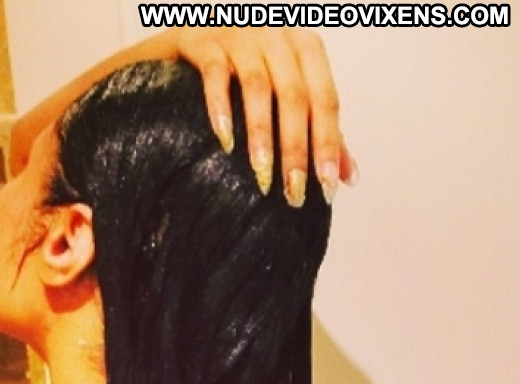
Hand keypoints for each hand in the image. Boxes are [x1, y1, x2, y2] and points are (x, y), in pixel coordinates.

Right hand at [176, 26, 356, 205]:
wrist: (192, 33)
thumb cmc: (243, 68)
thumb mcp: (286, 92)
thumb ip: (317, 129)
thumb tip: (347, 176)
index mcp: (305, 49)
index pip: (325, 100)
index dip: (328, 143)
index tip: (326, 186)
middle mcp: (277, 36)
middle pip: (295, 96)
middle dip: (296, 148)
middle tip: (293, 193)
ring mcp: (239, 34)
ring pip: (258, 86)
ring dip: (262, 134)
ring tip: (261, 174)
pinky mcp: (203, 39)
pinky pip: (215, 72)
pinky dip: (220, 108)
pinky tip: (225, 142)